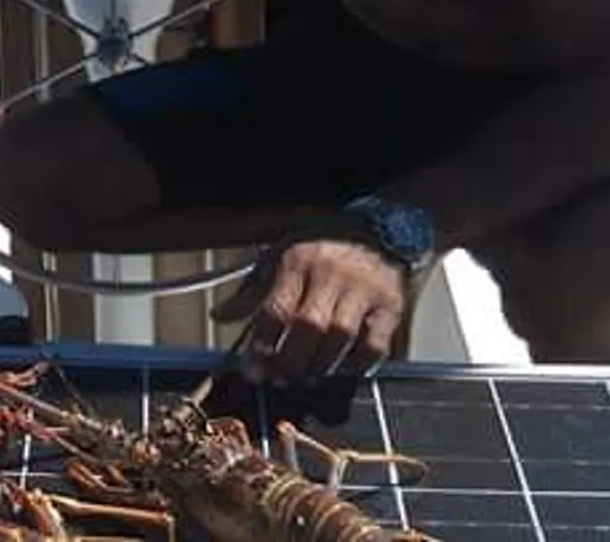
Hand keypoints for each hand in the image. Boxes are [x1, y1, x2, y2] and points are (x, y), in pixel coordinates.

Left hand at [212, 239, 407, 383]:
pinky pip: (374, 344)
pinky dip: (356, 364)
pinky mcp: (390, 306)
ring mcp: (363, 290)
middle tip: (278, 379)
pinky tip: (341, 368)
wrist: (376, 230)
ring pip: (340, 338)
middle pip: (308, 327)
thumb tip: (219, 316)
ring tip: (305, 376)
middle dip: (289, 361)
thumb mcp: (279, 257)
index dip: (262, 345)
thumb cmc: (320, 248)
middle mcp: (331, 274)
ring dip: (319, 366)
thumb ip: (252, 290)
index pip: (275, 309)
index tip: (253, 369)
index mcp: (297, 260)